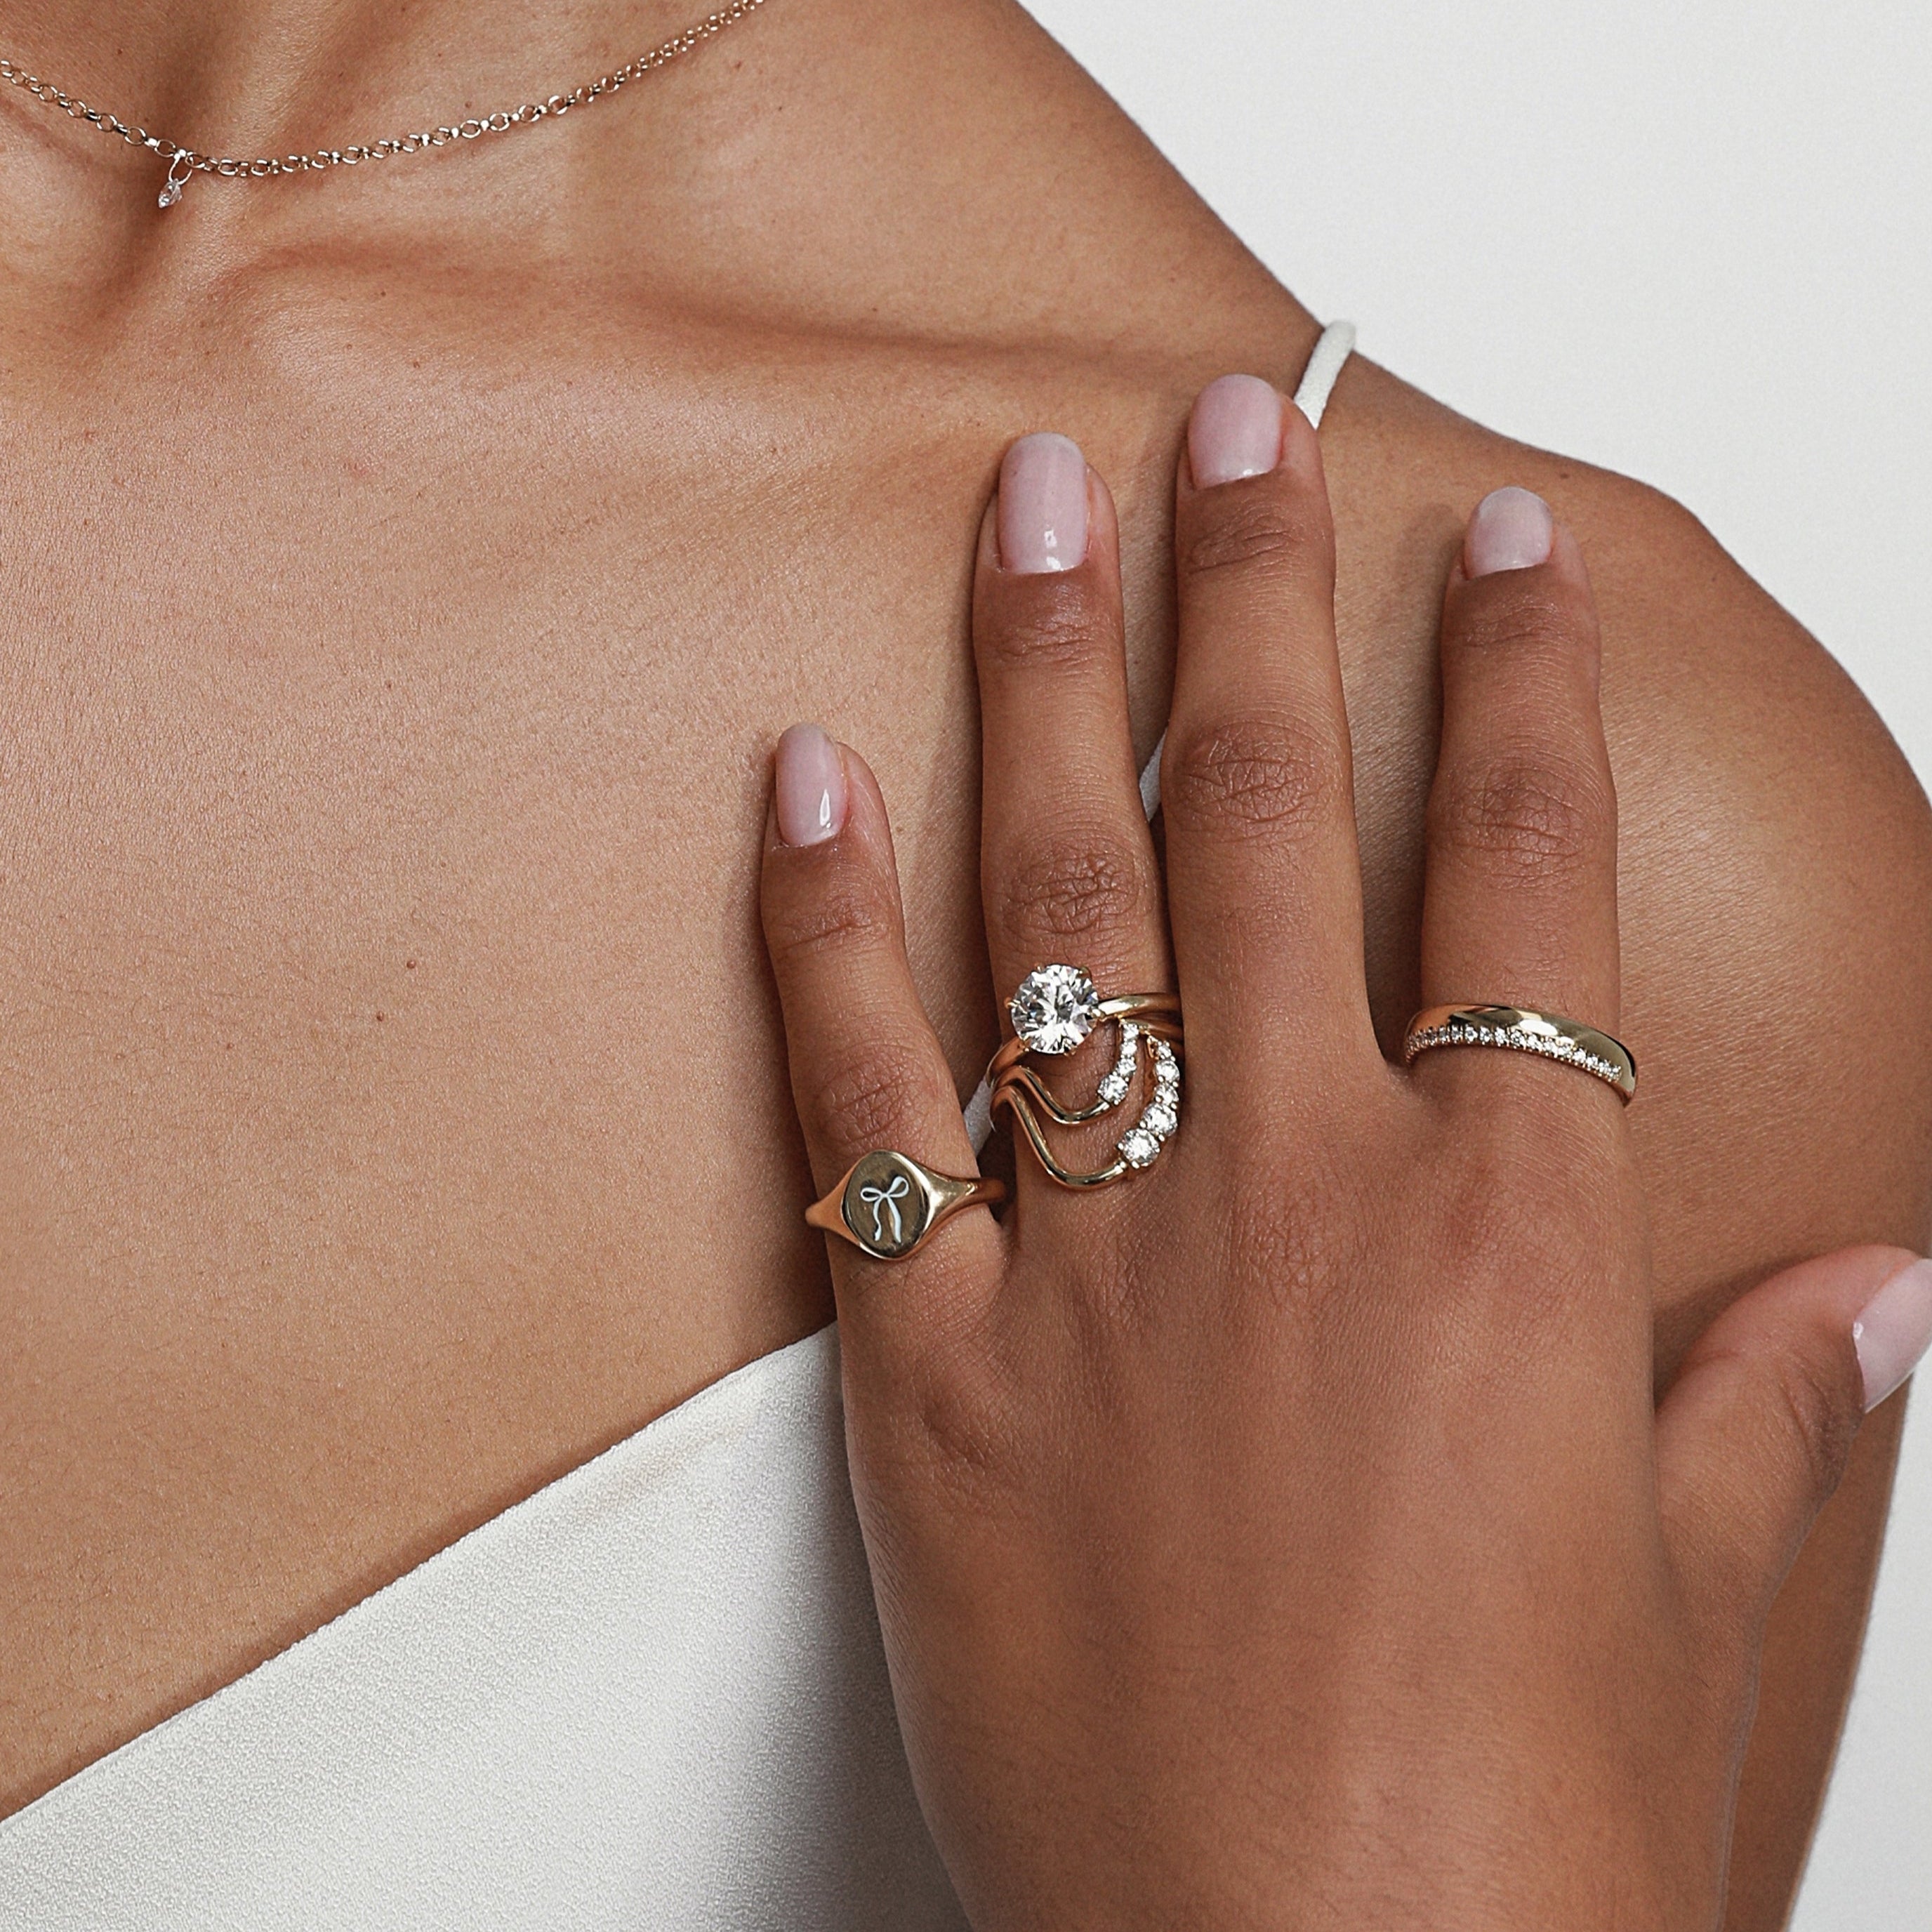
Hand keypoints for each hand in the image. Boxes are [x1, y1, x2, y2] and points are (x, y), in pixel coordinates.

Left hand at [757, 380, 1931, 1929]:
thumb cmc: (1515, 1860)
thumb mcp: (1700, 1626)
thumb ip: (1766, 1423)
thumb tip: (1869, 1297)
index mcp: (1504, 1241)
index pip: (1519, 874)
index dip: (1515, 686)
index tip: (1490, 548)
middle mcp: (1292, 1200)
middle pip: (1268, 816)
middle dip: (1257, 592)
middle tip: (1232, 423)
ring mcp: (1092, 1265)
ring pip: (1061, 895)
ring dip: (1048, 676)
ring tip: (1029, 507)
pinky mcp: (924, 1372)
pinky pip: (855, 1096)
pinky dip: (822, 926)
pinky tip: (806, 775)